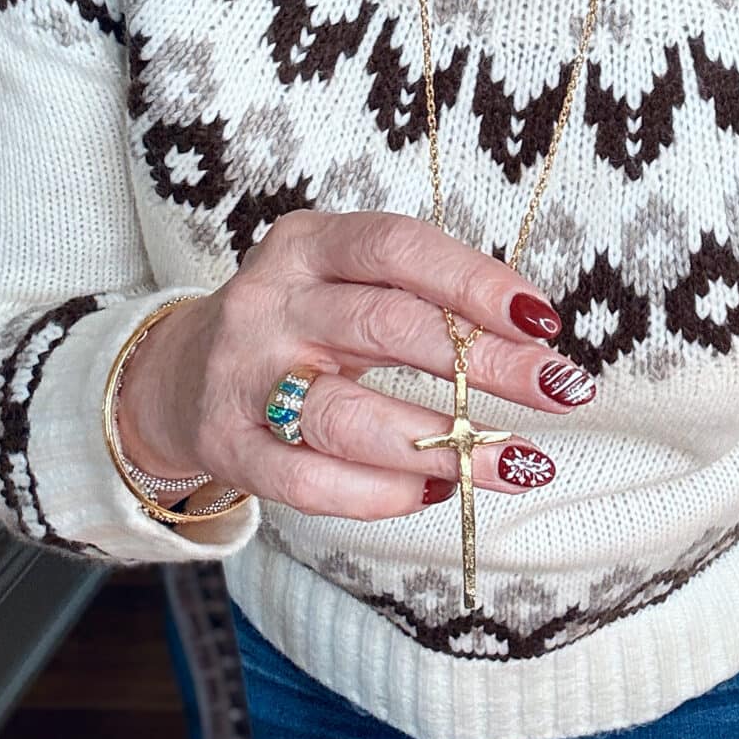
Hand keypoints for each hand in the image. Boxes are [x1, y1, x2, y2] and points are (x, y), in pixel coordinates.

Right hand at [114, 209, 595, 515]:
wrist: (178, 374)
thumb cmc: (298, 324)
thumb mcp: (344, 282)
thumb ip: (418, 297)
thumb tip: (530, 338)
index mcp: (307, 244)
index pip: (397, 247)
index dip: (474, 281)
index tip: (543, 320)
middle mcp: (270, 301)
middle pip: (385, 327)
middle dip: (484, 362)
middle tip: (561, 389)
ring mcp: (243, 376)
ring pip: (347, 414)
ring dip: (444, 443)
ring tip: (519, 462)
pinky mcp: (228, 446)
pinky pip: (309, 481)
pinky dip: (379, 493)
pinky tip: (435, 490)